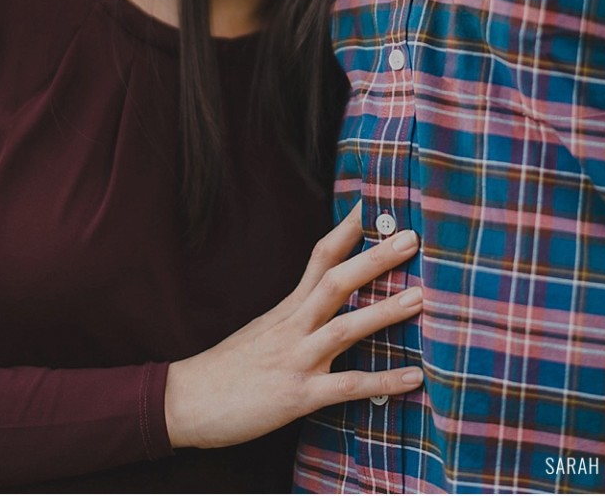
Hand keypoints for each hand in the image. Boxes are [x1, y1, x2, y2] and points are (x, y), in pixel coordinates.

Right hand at [164, 203, 422, 447]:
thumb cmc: (224, 367)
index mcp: (286, 307)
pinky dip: (383, 382)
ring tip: (421, 297)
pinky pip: (346, 386)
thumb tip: (325, 298)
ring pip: (345, 328)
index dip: (348, 229)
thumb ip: (295, 312)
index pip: (320, 256)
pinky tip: (415, 378)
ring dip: (385, 312)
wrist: (183, 401)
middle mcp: (292, 326)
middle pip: (337, 281)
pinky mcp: (297, 395)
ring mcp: (295, 359)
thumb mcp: (260, 328)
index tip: (374, 204)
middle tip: (412, 238)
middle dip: (376, 259)